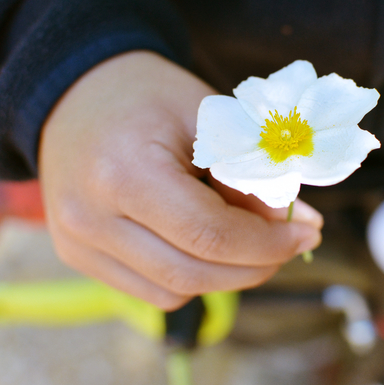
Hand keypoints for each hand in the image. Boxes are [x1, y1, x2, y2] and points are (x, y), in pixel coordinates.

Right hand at [38, 51, 322, 309]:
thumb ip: (251, 172)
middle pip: (192, 273)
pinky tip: (206, 242)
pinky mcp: (77, 256)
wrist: (77, 93)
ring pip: (173, 291)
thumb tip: (297, 225)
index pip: (210, 234)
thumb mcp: (209, 118)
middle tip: (290, 242)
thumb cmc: (148, 95)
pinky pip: (149, 289)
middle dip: (255, 266)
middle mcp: (90, 217)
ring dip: (225, 275)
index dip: (268, 243)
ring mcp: (77, 242)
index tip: (307, 234)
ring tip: (248, 237)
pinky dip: (191, 275)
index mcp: (124, 172)